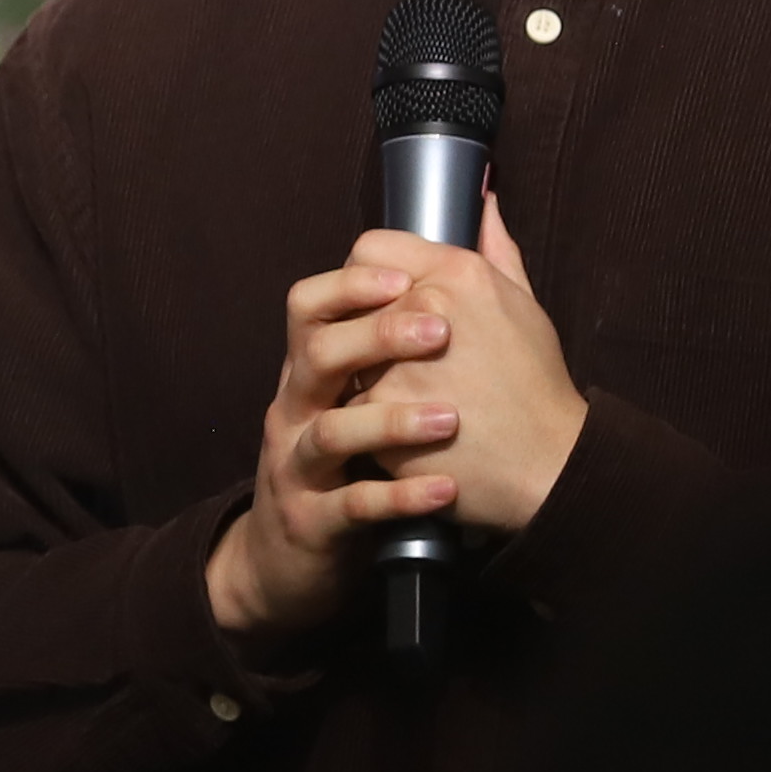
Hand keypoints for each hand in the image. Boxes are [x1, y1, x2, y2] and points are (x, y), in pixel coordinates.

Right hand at [202, 204, 586, 641]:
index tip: (412, 277)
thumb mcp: (366, 390)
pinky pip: (352, 507)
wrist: (294, 563)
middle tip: (441, 333)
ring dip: (393, 420)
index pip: (309, 305)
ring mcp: (297, 468)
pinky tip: (445, 490)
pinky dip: (399, 497)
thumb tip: (476, 209)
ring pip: (330, 432)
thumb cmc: (350, 459)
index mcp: (309, 372)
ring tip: (451, 420)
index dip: (353, 284)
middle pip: (313, 353)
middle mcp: (294, 410)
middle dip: (374, 336)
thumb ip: (411, 310)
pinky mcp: (313, 523)